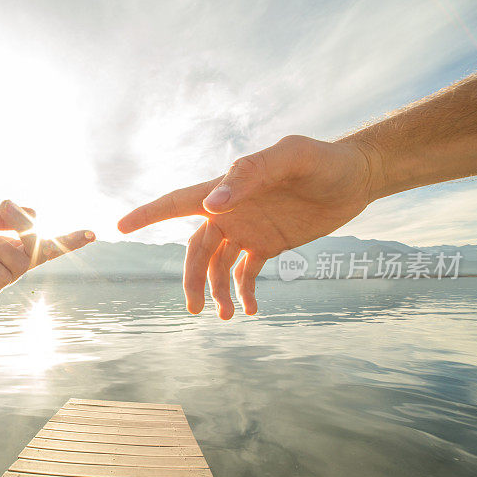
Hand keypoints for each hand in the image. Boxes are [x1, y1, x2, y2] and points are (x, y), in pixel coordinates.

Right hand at [118, 135, 376, 318]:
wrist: (358, 176)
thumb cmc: (323, 160)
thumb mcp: (292, 158)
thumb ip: (251, 175)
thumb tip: (212, 205)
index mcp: (227, 189)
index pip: (178, 202)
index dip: (147, 215)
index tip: (119, 227)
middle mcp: (230, 211)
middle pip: (197, 250)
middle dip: (192, 280)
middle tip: (195, 309)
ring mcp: (248, 229)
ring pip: (218, 266)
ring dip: (218, 291)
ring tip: (226, 317)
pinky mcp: (268, 244)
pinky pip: (246, 272)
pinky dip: (243, 292)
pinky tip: (249, 310)